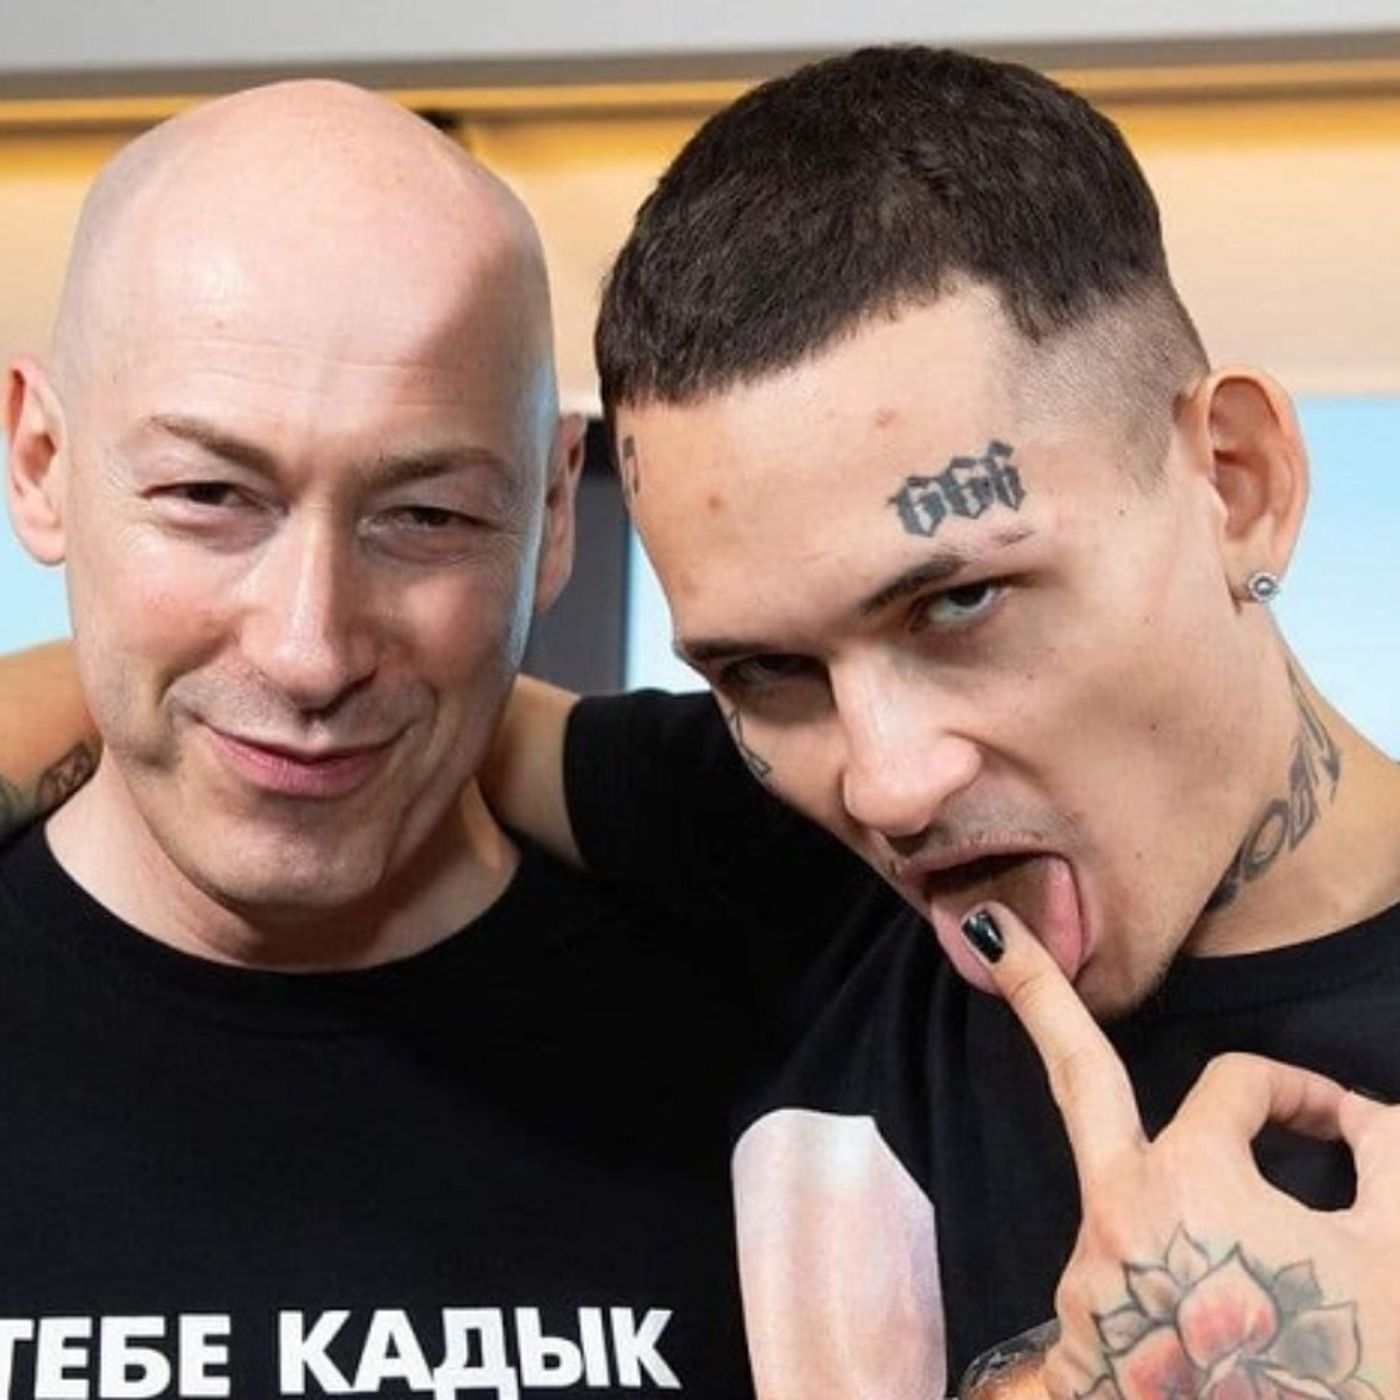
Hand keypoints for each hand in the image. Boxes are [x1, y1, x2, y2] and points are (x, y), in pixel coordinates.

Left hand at [959, 902, 1399, 1399]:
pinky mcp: (1082, 1347)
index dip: (1302, 1090)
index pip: (1234, 1084)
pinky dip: (1161, 1268)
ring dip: (1177, 1195)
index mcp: (1187, 1183)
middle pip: (1076, 1076)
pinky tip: (1210, 1318)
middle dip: (1036, 992)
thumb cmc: (1352, 1376)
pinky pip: (1120, 1274)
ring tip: (1242, 1265)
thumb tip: (1365, 1113)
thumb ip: (1391, 1156)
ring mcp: (1086, 1286)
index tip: (1349, 1122)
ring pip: (1124, 1195)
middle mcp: (1112, 1220)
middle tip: (988, 925)